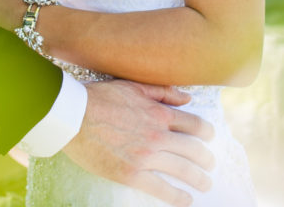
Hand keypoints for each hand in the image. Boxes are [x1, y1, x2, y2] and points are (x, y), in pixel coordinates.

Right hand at [63, 79, 215, 206]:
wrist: (73, 116)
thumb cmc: (100, 98)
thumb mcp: (134, 87)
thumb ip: (163, 93)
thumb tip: (188, 98)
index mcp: (159, 113)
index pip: (194, 125)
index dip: (206, 133)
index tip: (209, 138)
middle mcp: (157, 135)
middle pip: (193, 150)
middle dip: (206, 159)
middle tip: (210, 165)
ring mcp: (146, 156)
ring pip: (182, 170)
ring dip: (198, 179)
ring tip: (205, 183)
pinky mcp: (132, 174)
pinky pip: (161, 188)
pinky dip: (177, 196)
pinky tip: (186, 200)